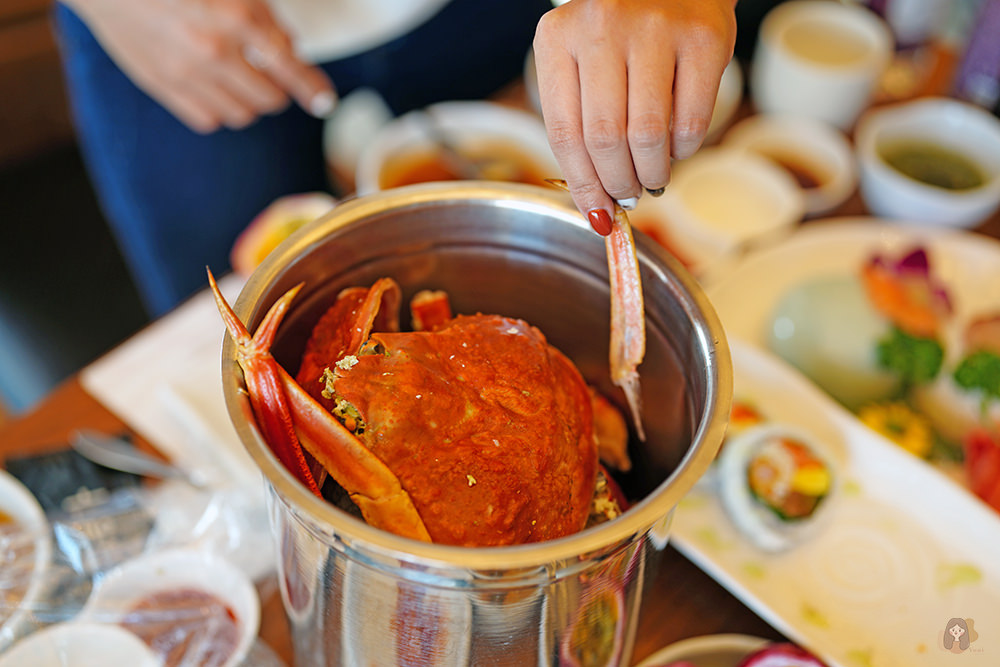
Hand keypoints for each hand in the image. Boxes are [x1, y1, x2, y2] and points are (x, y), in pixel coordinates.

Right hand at [64, 0, 336, 132]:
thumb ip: (264, 17)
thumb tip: (291, 51)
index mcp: (238, 15)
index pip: (290, 67)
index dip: (313, 89)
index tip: (325, 101)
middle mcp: (215, 49)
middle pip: (270, 98)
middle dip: (278, 89)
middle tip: (270, 74)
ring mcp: (187, 72)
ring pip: (243, 114)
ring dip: (250, 101)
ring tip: (241, 79)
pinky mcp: (163, 86)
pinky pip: (209, 120)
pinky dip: (219, 109)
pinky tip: (215, 88)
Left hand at [533, 0, 735, 233]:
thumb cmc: (618, 35)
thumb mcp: (581, 64)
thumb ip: (580, 124)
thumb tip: (598, 205)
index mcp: (558, 38)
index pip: (564, 133)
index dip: (582, 185)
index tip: (597, 213)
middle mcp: (602, 26)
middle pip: (604, 140)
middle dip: (618, 183)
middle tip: (629, 193)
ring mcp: (654, 28)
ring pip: (648, 135)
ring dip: (652, 172)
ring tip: (653, 176)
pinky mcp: (702, 38)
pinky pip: (692, 121)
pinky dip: (684, 149)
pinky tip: (676, 145)